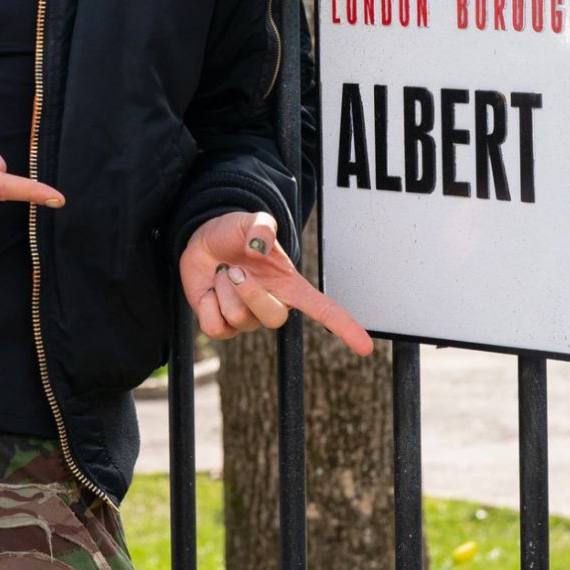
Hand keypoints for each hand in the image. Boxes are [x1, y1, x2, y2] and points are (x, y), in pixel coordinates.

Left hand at [178, 211, 373, 355]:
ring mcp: (247, 318)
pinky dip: (207, 304)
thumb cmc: (235, 233)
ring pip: (240, 319)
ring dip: (224, 290)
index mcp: (289, 285)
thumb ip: (262, 228)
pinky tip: (209, 290)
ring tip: (223, 273)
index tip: (366, 348)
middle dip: (252, 294)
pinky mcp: (222, 326)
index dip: (345, 328)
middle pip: (274, 319)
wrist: (203, 241)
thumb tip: (259, 247)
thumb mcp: (252, 221)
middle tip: (234, 270)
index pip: (324, 310)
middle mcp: (272, 304)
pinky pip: (216, 328)